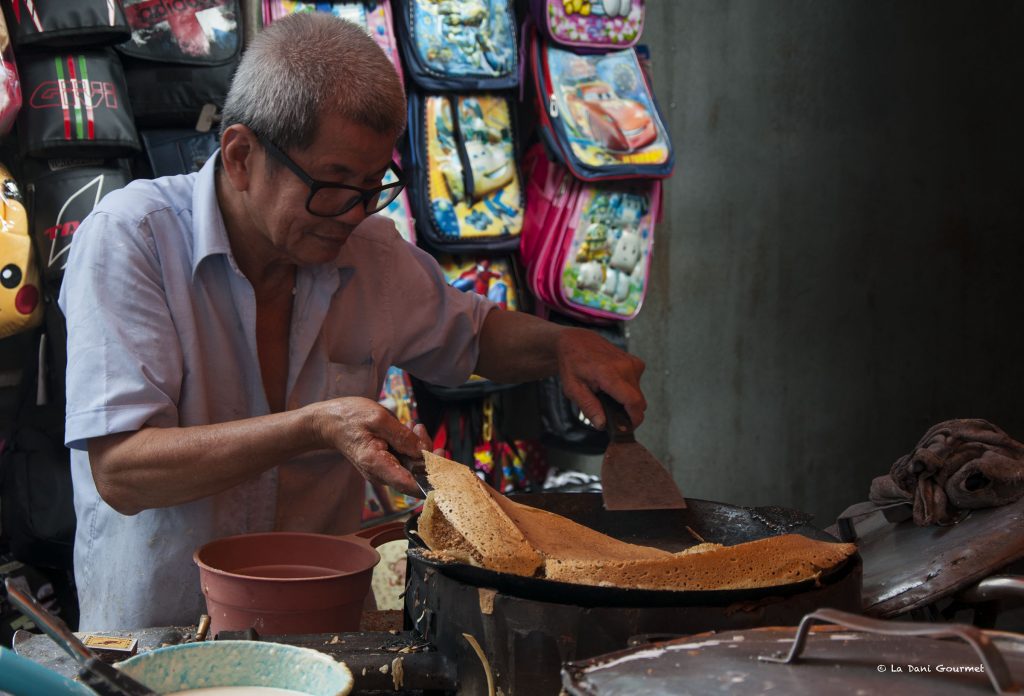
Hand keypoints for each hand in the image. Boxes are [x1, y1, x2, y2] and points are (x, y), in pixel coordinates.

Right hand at [309, 397, 431, 496]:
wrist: (328, 422)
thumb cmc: (349, 417)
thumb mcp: (378, 418)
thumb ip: (402, 436)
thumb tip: (424, 451)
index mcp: (377, 465)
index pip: (411, 485)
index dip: (433, 479)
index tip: (443, 460)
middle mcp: (381, 474)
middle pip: (416, 476)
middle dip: (428, 455)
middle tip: (422, 430)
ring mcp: (383, 470)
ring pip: (413, 468)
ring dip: (421, 448)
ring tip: (415, 426)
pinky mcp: (385, 463)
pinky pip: (406, 461)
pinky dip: (412, 447)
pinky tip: (411, 430)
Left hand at [556, 328, 646, 429]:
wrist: (577, 341)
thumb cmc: (573, 364)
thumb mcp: (573, 389)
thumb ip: (589, 407)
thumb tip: (602, 424)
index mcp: (609, 373)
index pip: (633, 401)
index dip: (633, 419)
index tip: (626, 428)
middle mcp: (625, 367)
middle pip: (639, 401)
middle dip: (628, 412)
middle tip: (609, 413)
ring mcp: (632, 363)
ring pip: (639, 395)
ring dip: (627, 400)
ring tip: (607, 395)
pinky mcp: (636, 363)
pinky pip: (638, 385)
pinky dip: (628, 390)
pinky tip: (613, 385)